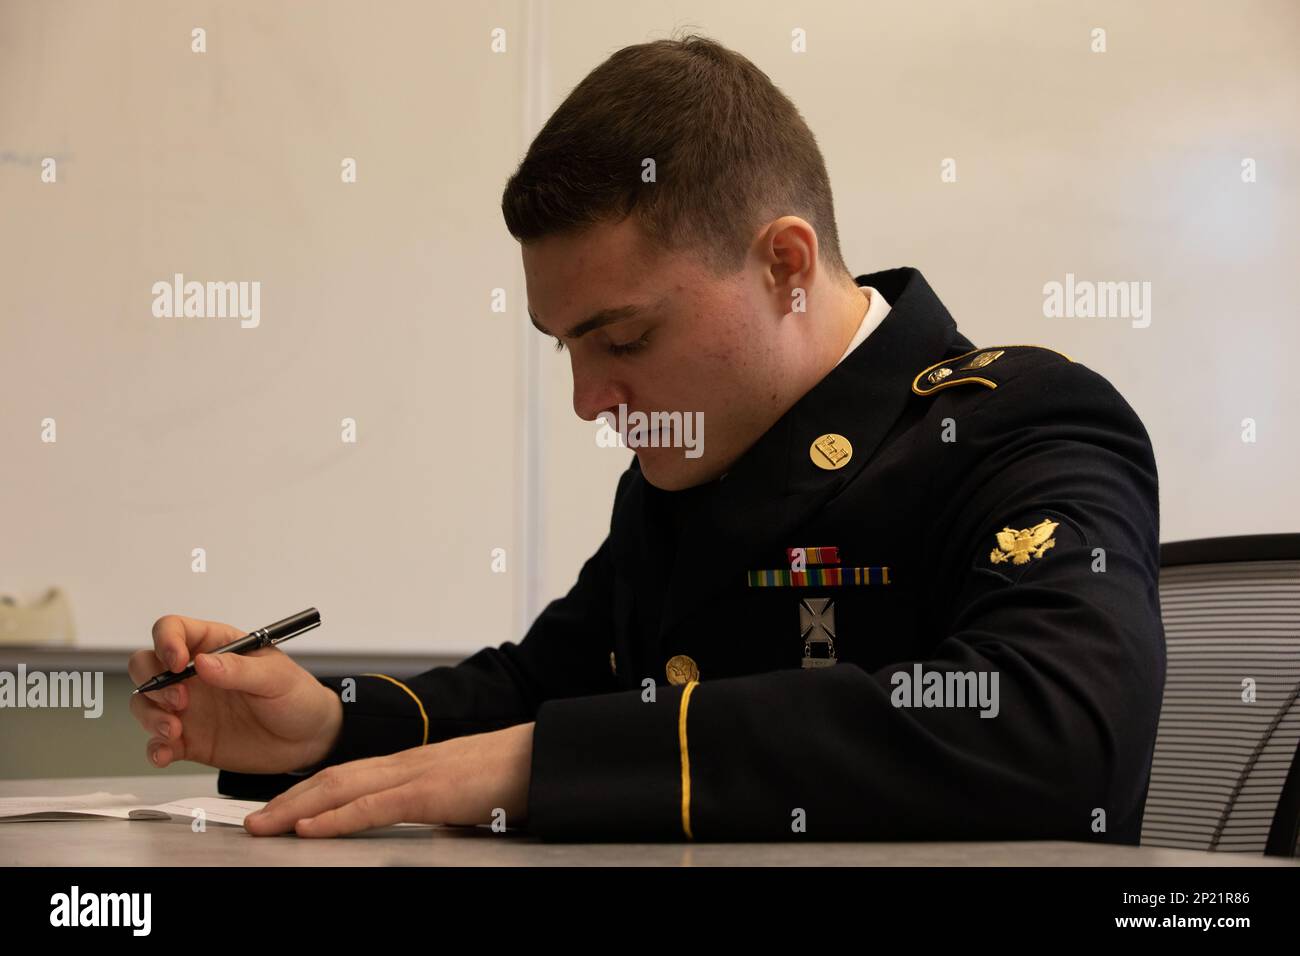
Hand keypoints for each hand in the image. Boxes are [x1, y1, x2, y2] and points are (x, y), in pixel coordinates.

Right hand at [127, 614, 342, 773]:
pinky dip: (155, 748)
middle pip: (147, 665)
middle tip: (181, 701)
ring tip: (175, 731)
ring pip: (145, 703)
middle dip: (153, 682)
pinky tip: (165, 754)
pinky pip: (158, 742)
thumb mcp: (276, 678)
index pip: (174, 630)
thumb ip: (240, 670)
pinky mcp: (190, 739)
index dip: (166, 641)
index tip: (178, 663)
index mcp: (217, 646)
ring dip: (150, 716)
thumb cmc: (297, 697)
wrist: (309, 740)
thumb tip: (204, 662)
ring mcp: (189, 707)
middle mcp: (195, 675)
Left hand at [243, 722, 534, 836]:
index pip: (348, 776)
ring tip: (264, 826)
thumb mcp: (464, 799)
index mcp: (412, 765)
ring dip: (297, 807)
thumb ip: (439, 809)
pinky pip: (374, 806)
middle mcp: (406, 763)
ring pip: (342, 787)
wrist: (544, 757)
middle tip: (252, 821)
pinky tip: (310, 828)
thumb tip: (435, 830)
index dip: (308, 791)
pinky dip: (336, 817)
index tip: (280, 809)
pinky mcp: (430, 792)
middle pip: (333, 778)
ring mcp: (416, 774)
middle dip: (287, 799)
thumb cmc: (512, 777)